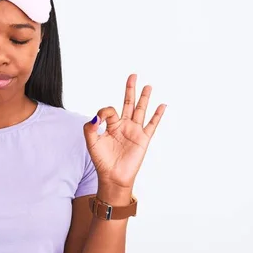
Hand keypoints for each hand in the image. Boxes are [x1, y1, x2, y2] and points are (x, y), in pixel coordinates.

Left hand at [83, 74, 165, 197]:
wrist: (113, 176)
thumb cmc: (102, 161)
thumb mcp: (91, 143)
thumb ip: (90, 128)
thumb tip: (96, 117)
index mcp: (111, 125)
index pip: (109, 110)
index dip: (104, 112)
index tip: (99, 122)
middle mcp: (124, 125)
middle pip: (128, 103)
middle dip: (130, 89)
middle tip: (133, 75)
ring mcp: (135, 131)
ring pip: (140, 110)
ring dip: (144, 98)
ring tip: (148, 85)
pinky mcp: (143, 139)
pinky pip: (152, 124)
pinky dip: (157, 115)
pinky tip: (162, 105)